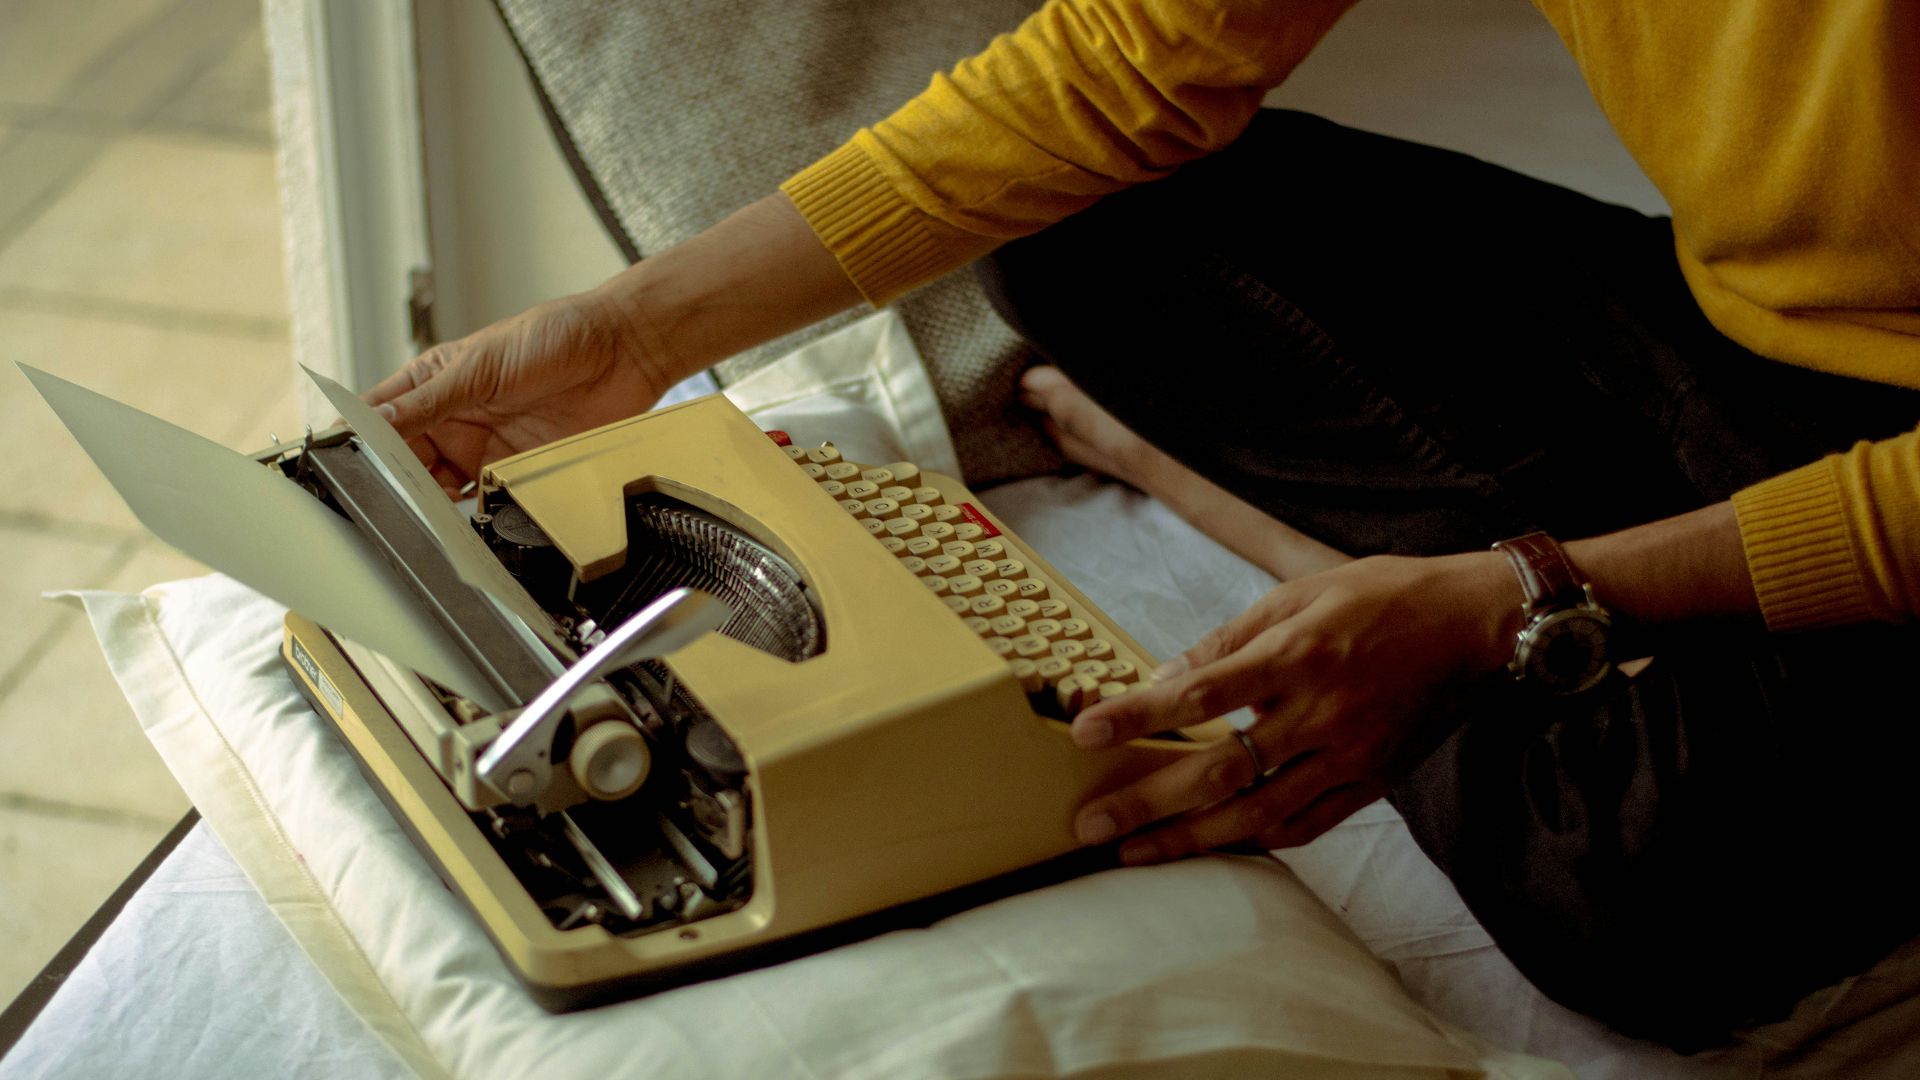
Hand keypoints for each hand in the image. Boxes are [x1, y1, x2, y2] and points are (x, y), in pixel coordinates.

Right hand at [362, 288, 668, 495]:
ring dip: (425, 502)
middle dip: (390, 480)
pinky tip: (457, 522)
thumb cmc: (555, 337)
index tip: (338, 463)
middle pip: (403, 460)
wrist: (621, 353)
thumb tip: (376, 421)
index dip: (357, 440)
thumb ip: (429, 399)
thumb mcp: (482, 366)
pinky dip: (469, 514)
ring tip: (413, 514)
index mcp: (434, 382)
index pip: (380, 416)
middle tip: (379, 499)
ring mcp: (483, 446)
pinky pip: (483, 501)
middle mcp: (453, 417)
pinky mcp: (515, 470)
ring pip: (438, 486)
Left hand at [1070, 552, 1517, 862]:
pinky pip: (1307, 825)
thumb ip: (1229, 641)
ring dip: (1191, 839)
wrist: (1478, 625)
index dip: (1140, 716)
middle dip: (1149, 802)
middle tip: (1091, 824)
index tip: (1087, 733)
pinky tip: (1217, 847)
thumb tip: (1167, 679)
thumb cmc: (1384, 598)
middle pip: (1221, 769)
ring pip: (1258, 813)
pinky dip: (1258, 840)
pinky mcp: (1372, 781)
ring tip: (1136, 854)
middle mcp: (1320, 713)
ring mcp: (1349, 755)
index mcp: (1298, 655)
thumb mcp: (1298, 592)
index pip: (1201, 695)